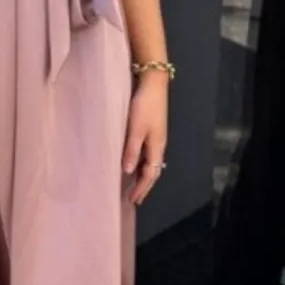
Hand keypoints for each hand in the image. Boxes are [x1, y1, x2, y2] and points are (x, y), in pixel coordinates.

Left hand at [122, 71, 168, 205]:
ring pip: (150, 162)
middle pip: (152, 170)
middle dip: (144, 185)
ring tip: (133, 185)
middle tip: (134, 198)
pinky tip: (133, 163)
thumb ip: (131, 150)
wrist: (153, 83)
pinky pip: (147, 154)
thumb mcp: (135, 129)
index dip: (141, 188)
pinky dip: (141, 163)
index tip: (132, 201)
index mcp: (156, 147)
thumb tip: (127, 172)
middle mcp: (158, 144)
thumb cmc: (144, 106)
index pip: (150, 174)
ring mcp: (156, 137)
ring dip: (142, 175)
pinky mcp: (151, 129)